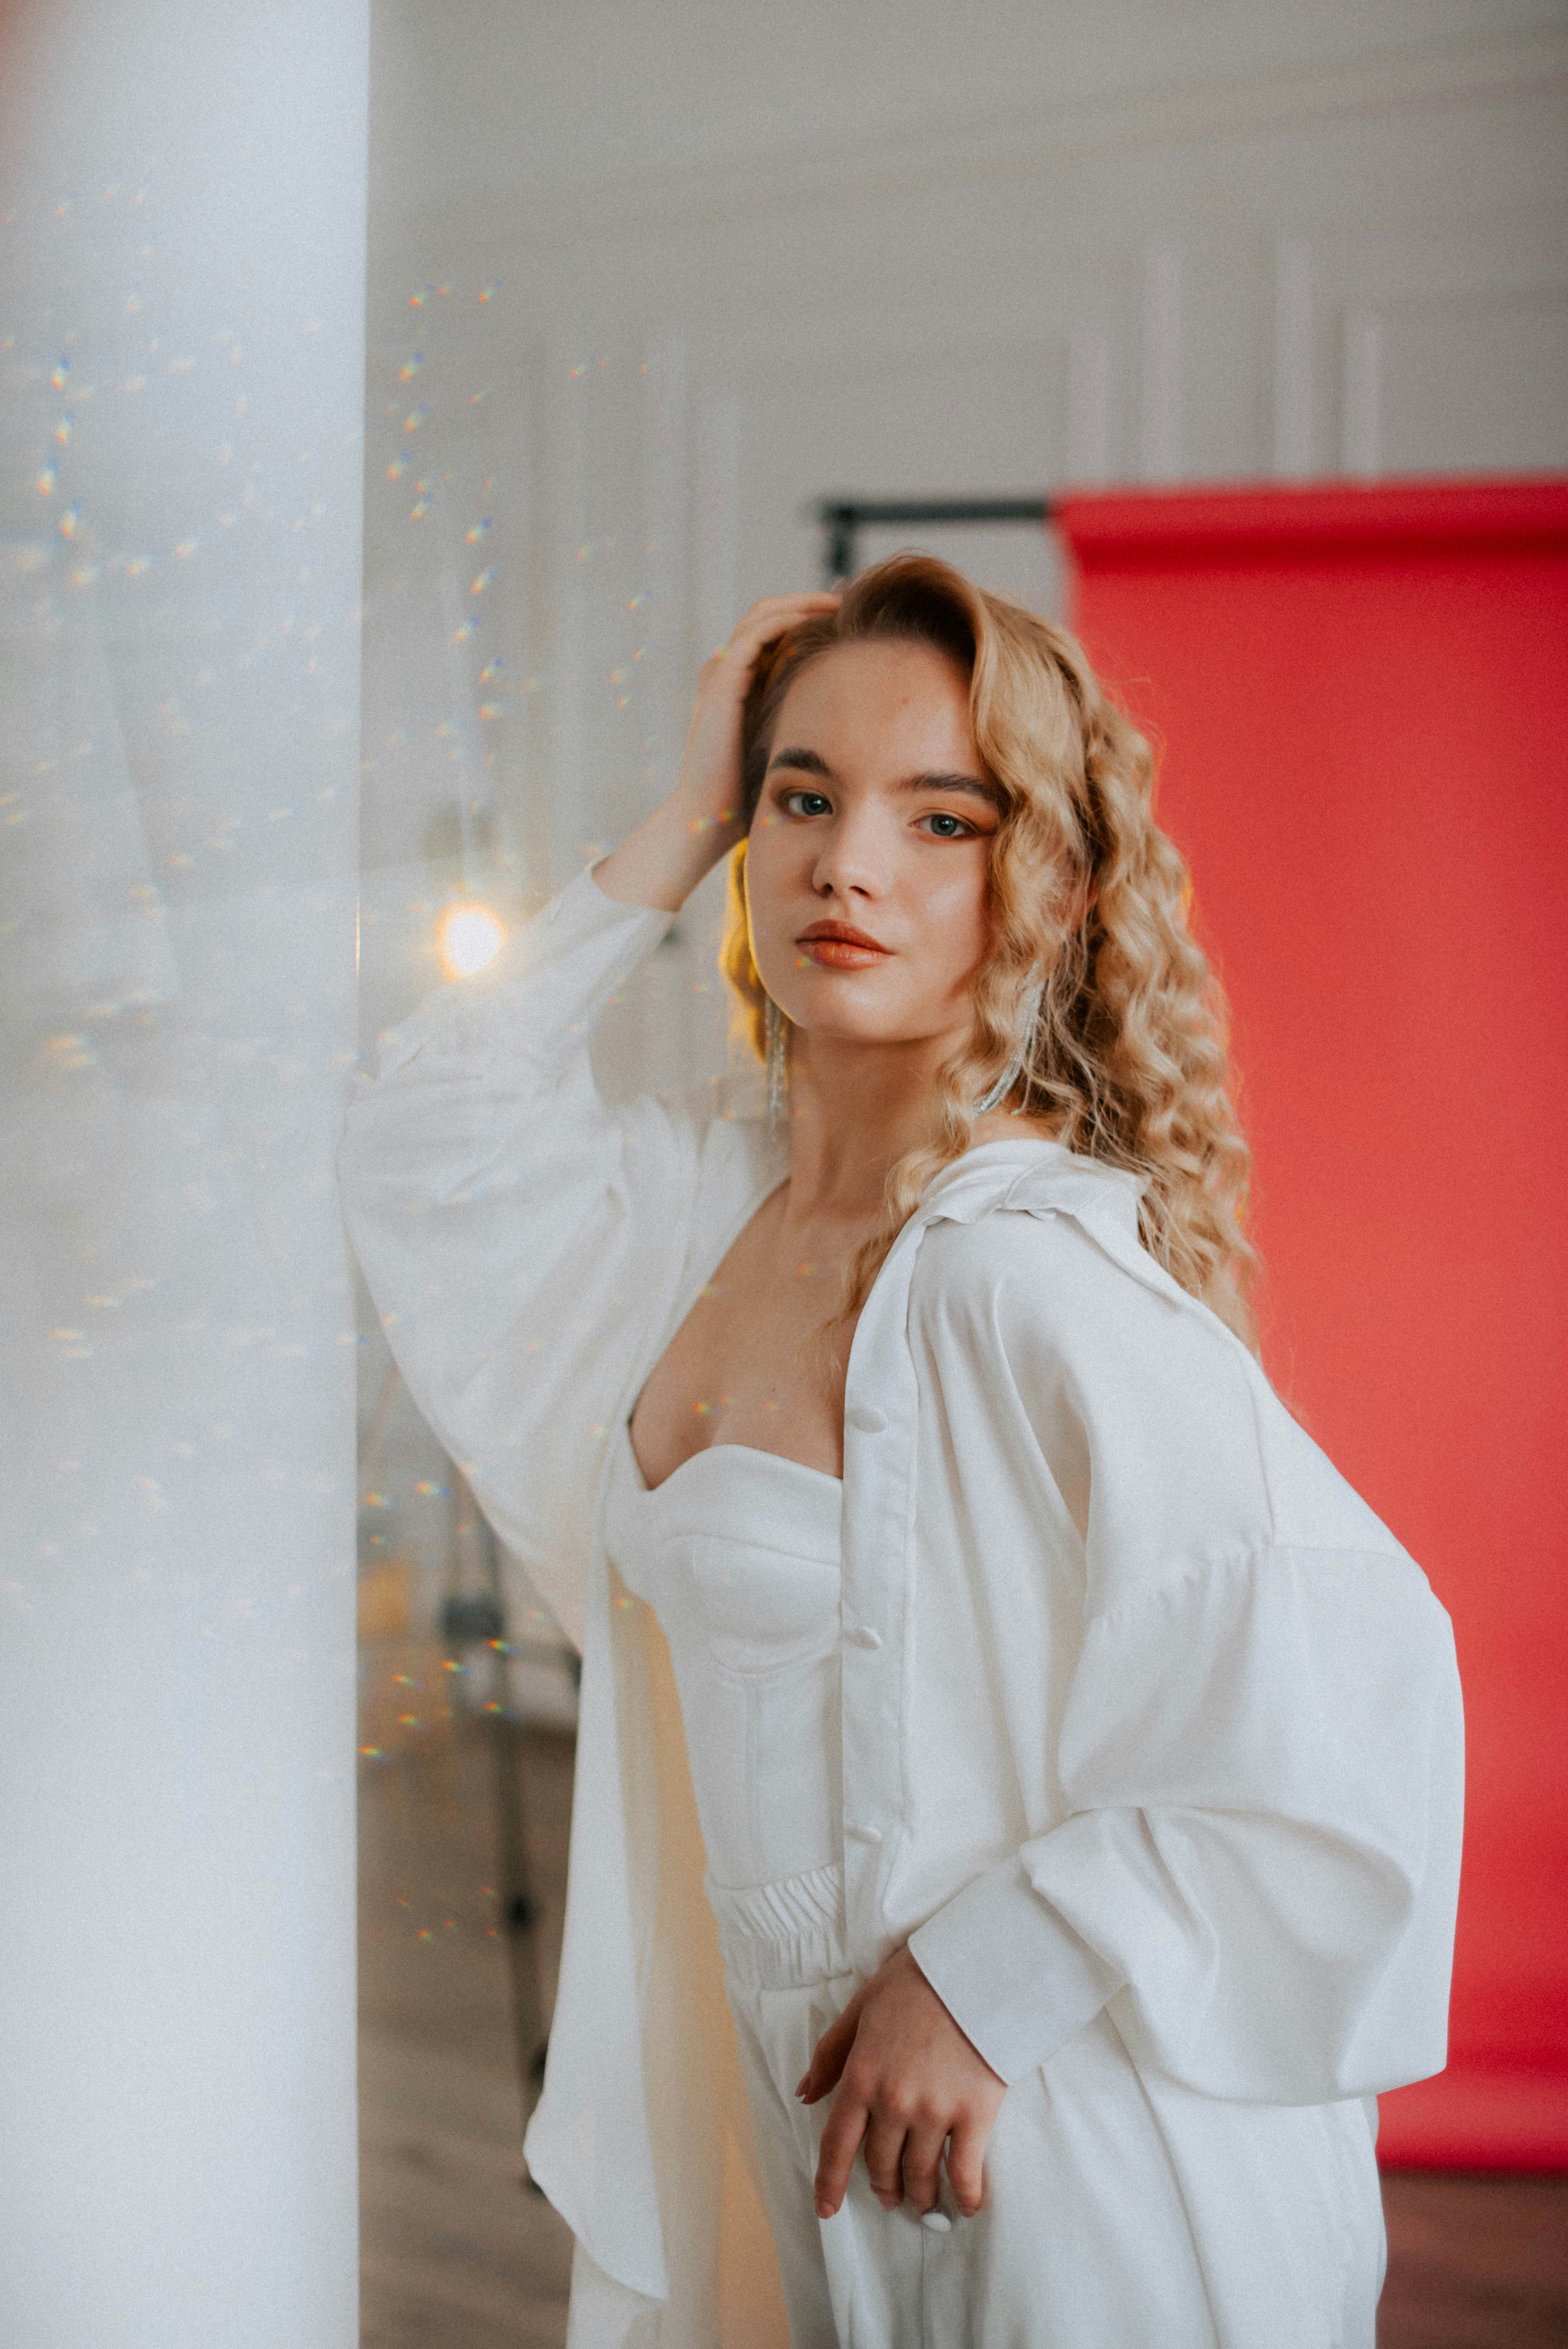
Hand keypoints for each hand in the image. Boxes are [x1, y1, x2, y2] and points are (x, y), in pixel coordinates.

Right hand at [673, 592, 841, 835]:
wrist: (712, 815)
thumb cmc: (749, 790)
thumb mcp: (785, 739)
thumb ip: (803, 715)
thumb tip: (850, 707)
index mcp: (739, 679)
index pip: (775, 628)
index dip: (811, 614)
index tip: (852, 616)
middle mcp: (727, 668)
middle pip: (769, 612)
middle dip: (811, 600)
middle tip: (853, 598)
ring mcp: (720, 671)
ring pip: (762, 614)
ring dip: (803, 602)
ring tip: (842, 603)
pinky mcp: (721, 680)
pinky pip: (755, 635)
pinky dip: (786, 621)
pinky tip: (819, 623)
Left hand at [797, 1944, 1005, 2221]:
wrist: (973, 1969)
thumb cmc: (915, 1983)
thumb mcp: (860, 2009)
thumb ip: (830, 2055)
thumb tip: (804, 2094)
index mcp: (861, 2075)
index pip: (836, 2144)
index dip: (828, 2183)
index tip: (826, 2209)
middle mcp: (893, 2101)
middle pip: (880, 2164)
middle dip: (883, 2186)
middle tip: (889, 2194)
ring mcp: (934, 2110)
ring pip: (920, 2174)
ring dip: (919, 2197)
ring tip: (922, 2203)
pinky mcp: (974, 2113)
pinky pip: (966, 2171)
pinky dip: (965, 2196)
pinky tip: (965, 2205)